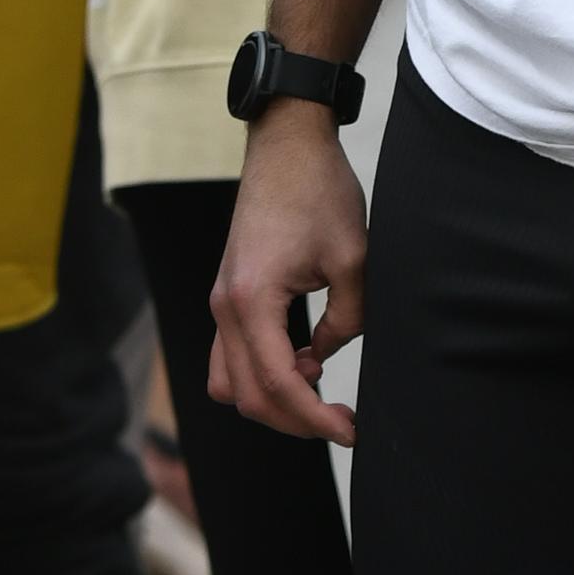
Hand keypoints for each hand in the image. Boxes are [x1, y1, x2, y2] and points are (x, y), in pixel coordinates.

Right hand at [208, 112, 368, 444]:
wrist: (286, 144)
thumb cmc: (318, 191)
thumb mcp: (353, 259)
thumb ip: (346, 321)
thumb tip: (325, 357)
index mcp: (252, 300)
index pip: (278, 384)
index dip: (314, 418)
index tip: (350, 429)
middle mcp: (224, 306)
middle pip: (247, 396)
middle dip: (294, 420)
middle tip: (342, 421)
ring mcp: (220, 301)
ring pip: (228, 383)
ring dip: (270, 400)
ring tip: (318, 394)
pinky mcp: (227, 294)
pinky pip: (230, 355)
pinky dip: (259, 373)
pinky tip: (302, 361)